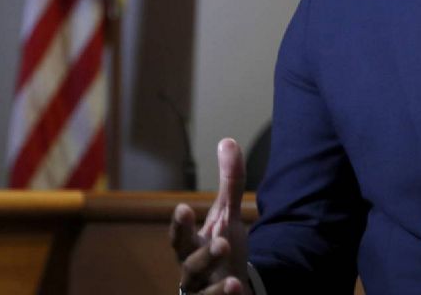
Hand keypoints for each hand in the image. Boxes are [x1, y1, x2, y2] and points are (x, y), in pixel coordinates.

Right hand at [170, 138, 250, 293]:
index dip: (180, 224)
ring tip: (235, 282)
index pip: (181, 236)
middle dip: (204, 256)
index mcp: (192, 247)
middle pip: (190, 266)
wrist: (230, 288)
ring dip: (218, 291)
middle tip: (223, 242)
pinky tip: (240, 292)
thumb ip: (229, 183)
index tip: (184, 208)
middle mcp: (192, 272)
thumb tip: (228, 140)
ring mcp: (202, 294)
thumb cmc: (222, 248)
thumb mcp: (227, 216)